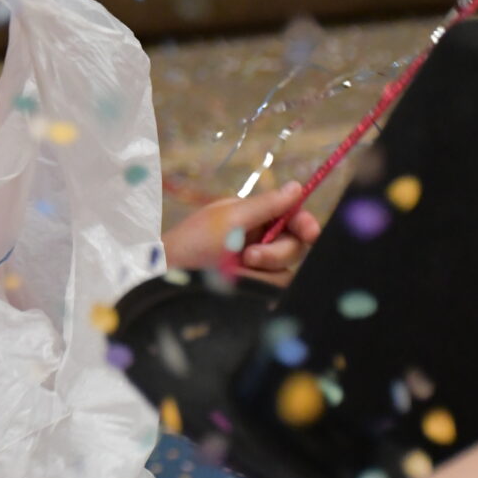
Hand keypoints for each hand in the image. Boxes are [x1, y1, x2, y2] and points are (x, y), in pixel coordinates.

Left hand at [161, 181, 321, 285]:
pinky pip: (274, 289)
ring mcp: (255, 268)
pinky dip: (260, 285)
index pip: (292, 217)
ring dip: (265, 269)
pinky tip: (240, 284)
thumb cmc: (194, 241)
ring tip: (237, 270)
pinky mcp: (252, 290)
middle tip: (250, 255)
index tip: (309, 231)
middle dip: (277, 251)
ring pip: (286, 270)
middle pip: (295, 246)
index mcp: (253, 217)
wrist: (169, 277)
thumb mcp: (230, 219)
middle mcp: (258, 241)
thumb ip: (266, 205)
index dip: (305, 223)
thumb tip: (297, 186)